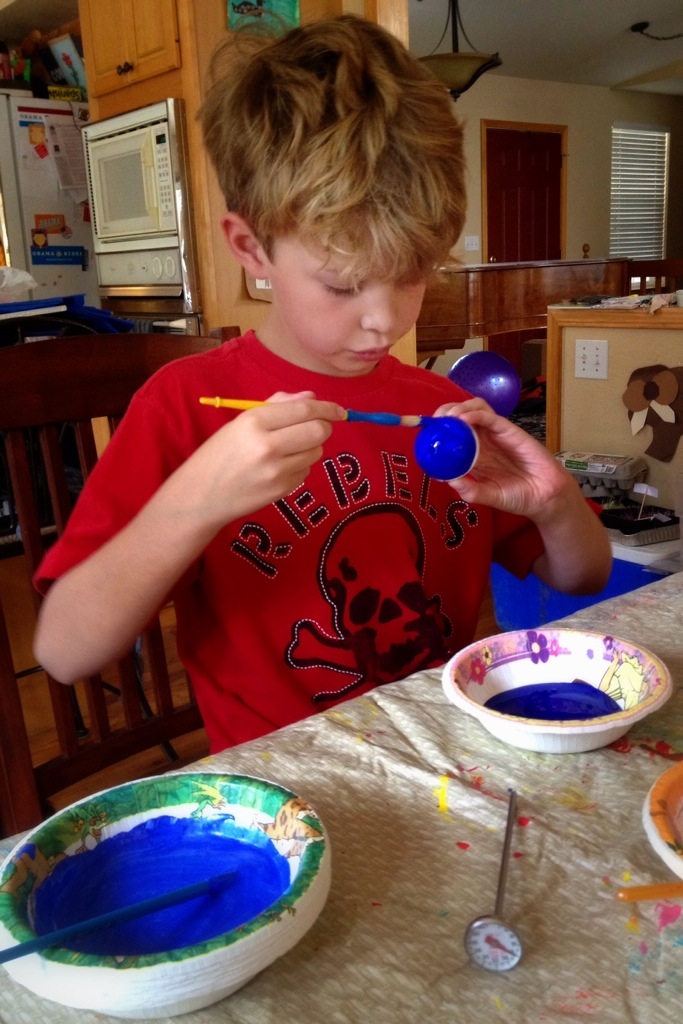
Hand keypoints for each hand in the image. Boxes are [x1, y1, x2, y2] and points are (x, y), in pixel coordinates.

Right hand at [172, 391, 345, 528]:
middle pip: (319, 431)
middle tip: (316, 427)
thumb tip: (312, 397)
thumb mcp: (241, 422)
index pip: (304, 410)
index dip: (328, 408)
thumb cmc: (220, 453)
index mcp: (254, 422)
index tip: (339, 410)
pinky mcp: (281, 490)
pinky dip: (300, 466)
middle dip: (324, 427)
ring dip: (310, 447)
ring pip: (316, 452)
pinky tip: (278, 467)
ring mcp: (276, 471)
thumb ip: (278, 406)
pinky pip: (306, 471)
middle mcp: (267, 446)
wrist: (200, 495)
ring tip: (287, 449)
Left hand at [432, 398, 573, 518]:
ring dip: (458, 408)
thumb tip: (446, 479)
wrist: (546, 497)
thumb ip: (470, 490)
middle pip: (460, 416)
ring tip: (447, 418)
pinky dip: (474, 413)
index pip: (452, 435)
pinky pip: (489, 416)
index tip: (425, 433)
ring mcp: (495, 434)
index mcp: (474, 456)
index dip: (439, 429)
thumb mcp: (488, 497)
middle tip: (434, 421)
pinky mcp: (509, 430)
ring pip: (474, 408)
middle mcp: (483, 441)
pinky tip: (463, 420)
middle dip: (444, 413)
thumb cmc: (518, 496)